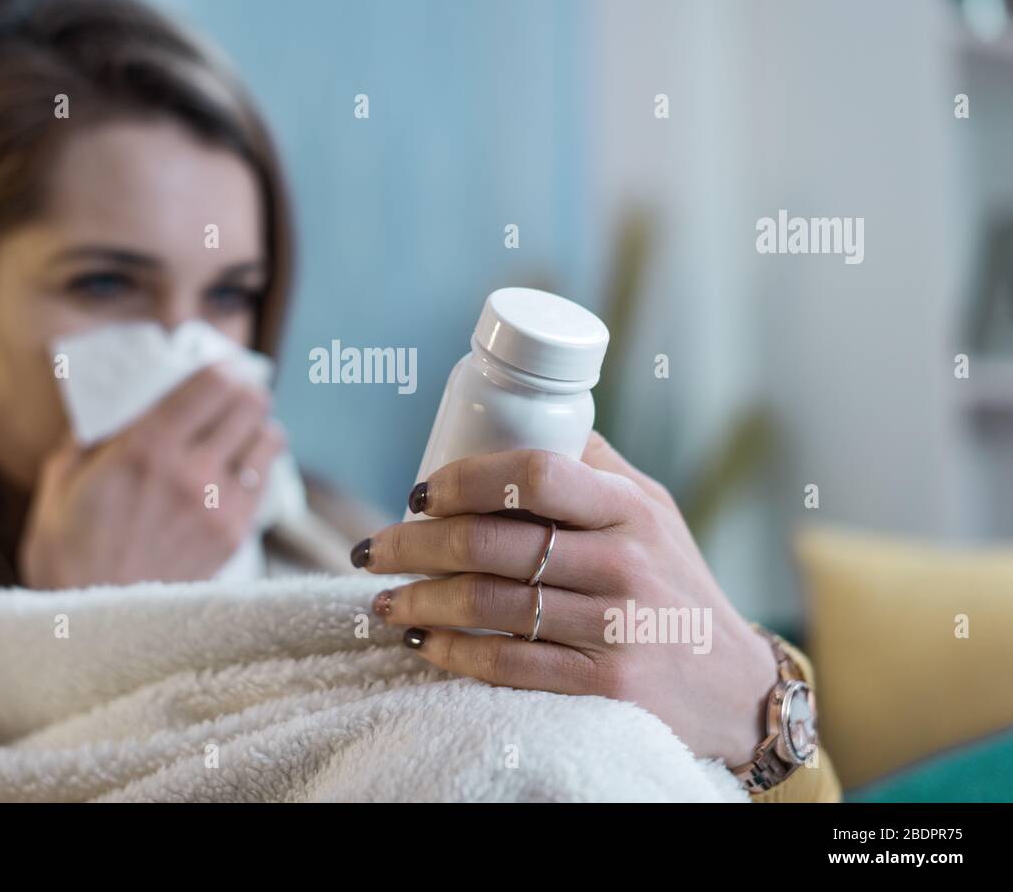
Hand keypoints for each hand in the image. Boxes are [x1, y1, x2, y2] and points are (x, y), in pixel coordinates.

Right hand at [19, 364, 284, 588]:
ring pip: (270, 440)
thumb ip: (89, 437)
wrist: (95, 630)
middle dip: (244, 390)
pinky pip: (265, 482)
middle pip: (252, 403)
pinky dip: (256, 467)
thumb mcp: (60, 483)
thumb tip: (114, 404)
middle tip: (230, 393)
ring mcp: (220, 507)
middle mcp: (191, 473)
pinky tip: (235, 470)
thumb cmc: (68, 556)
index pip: (211, 384)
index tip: (215, 365)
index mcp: (145, 450)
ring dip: (257, 427)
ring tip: (238, 430)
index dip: (221, 366)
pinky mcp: (235, 537)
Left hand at [354, 431, 776, 766]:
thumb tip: (521, 421)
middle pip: (492, 542)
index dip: (463, 479)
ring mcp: (615, 629)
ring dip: (417, 599)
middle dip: (414, 544)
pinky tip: (422, 640)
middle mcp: (624, 564)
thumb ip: (593, 468)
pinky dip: (451, 651)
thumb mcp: (652, 510)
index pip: (532, 475)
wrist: (734, 687)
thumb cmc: (675, 582)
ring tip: (383, 597)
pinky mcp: (605, 687)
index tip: (420, 492)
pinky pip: (506, 664)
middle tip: (375, 548)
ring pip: (487, 604)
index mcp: (628, 508)